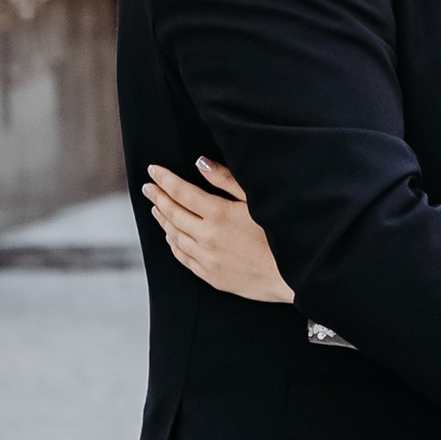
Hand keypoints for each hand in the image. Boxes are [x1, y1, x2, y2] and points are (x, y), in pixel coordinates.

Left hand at [144, 156, 294, 302]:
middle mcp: (207, 237)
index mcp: (219, 214)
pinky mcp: (211, 276)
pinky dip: (172, 243)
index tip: (153, 170)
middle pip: (173, 213)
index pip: (181, 192)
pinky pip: (182, 257)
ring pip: (173, 236)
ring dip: (162, 219)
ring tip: (156, 208)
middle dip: (157, 197)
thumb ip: (226, 180)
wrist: (293, 276)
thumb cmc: (280, 234)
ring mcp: (207, 258)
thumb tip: (200, 163)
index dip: (164, 179)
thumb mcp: (256, 200)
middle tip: (148, 187)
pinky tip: (170, 235)